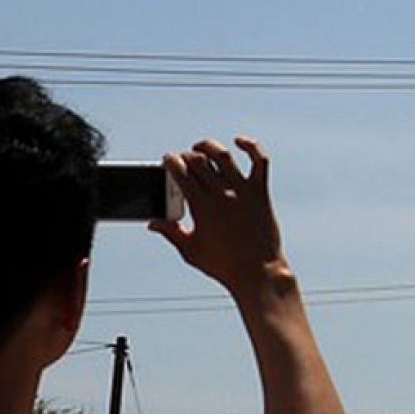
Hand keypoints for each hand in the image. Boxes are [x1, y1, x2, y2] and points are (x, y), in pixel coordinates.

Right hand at [150, 137, 289, 299]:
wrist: (257, 270)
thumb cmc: (222, 264)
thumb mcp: (190, 250)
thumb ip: (171, 232)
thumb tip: (153, 222)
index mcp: (201, 207)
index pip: (181, 173)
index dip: (171, 161)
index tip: (168, 160)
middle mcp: (222, 194)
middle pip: (199, 162)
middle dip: (187, 156)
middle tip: (184, 160)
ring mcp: (243, 191)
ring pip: (224, 156)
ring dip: (209, 147)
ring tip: (201, 148)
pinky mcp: (261, 192)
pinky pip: (259, 161)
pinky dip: (251, 147)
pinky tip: (240, 142)